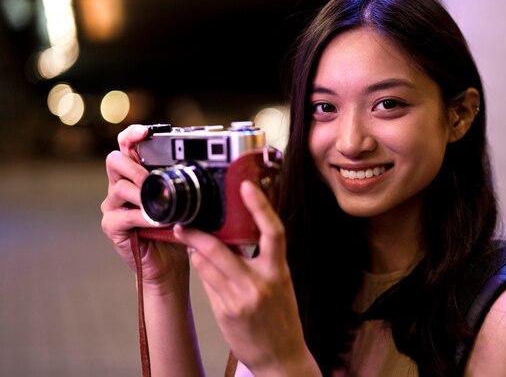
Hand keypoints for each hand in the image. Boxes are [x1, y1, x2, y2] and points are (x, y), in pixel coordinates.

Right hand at [101, 124, 188, 290]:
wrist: (169, 263)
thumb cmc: (175, 229)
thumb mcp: (181, 200)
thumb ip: (180, 183)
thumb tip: (201, 168)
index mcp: (136, 174)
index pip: (126, 146)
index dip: (132, 135)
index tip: (146, 132)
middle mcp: (120, 186)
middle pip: (114, 160)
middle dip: (135, 166)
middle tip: (152, 179)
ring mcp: (113, 205)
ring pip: (119, 187)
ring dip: (142, 194)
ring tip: (160, 205)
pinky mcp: (112, 225)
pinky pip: (124, 215)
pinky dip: (143, 216)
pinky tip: (157, 221)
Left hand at [175, 181, 319, 375]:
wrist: (281, 357)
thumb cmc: (282, 318)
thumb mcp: (281, 283)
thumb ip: (262, 260)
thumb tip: (237, 235)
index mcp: (279, 271)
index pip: (273, 232)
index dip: (260, 206)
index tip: (246, 186)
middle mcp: (259, 283)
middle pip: (220, 248)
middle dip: (197, 233)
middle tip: (184, 222)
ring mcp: (239, 299)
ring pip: (206, 264)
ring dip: (196, 251)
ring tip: (191, 241)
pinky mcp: (224, 311)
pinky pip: (206, 283)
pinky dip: (201, 270)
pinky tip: (201, 265)